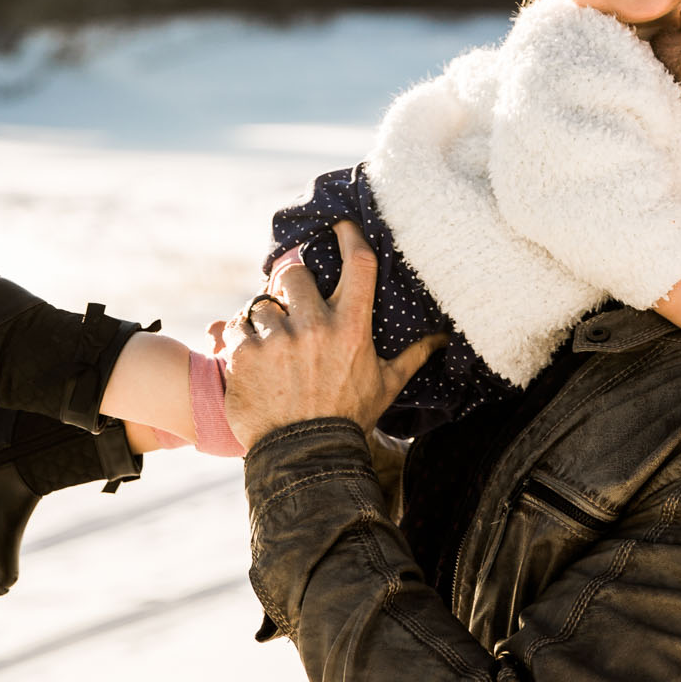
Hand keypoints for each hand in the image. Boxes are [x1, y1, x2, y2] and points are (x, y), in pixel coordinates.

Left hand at [221, 222, 443, 447]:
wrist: (305, 457)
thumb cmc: (349, 418)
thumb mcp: (385, 385)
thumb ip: (413, 355)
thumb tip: (444, 337)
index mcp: (352, 327)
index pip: (357, 263)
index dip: (349, 235)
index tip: (340, 224)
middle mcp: (314, 327)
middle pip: (295, 273)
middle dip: (290, 285)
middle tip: (291, 304)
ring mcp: (277, 340)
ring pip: (262, 302)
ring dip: (265, 318)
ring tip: (271, 344)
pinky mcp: (245, 355)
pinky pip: (237, 326)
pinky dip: (241, 338)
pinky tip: (251, 358)